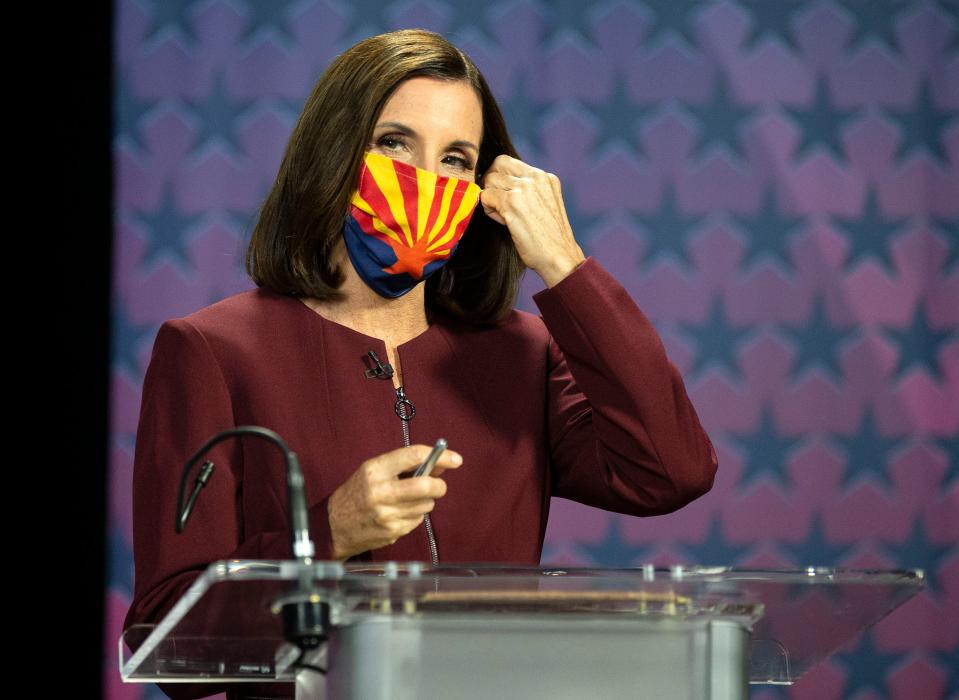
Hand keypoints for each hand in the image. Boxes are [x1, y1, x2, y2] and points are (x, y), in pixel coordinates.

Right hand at [327, 444, 462, 559]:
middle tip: (438, 485)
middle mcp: (381, 492)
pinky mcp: (392, 532)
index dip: (440, 456)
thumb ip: (403, 466)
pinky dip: (415, 516)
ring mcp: (387, 514)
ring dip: (425, 501)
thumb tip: (438, 466)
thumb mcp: (373, 472)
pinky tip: (400, 514)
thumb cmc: (356, 494)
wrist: (333, 525)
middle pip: (426, 485)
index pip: (414, 456)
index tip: (455, 459)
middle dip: (439, 485)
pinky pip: (418, 520)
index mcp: (375, 470)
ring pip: (426, 505)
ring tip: (408, 500)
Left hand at [479, 155, 584, 286]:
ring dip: (490, 198)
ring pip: (489, 180)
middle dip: (492, 183)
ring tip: (503, 216)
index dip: (500, 177)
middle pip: (497, 165)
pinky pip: (485, 197)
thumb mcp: (545, 205)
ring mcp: (524, 188)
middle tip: (498, 204)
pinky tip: (503, 222)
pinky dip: (488, 210)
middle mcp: (536, 177)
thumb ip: (529, 191)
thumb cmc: (550, 239)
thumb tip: (501, 186)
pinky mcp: (512, 202)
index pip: (509, 162)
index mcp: (545, 177)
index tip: (503, 195)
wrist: (560, 257)